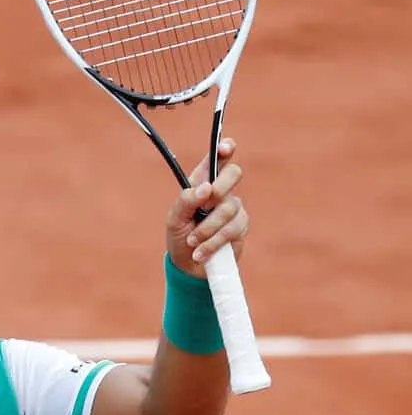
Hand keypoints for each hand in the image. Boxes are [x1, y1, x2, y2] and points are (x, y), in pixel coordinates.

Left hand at [165, 137, 248, 277]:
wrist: (188, 266)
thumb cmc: (180, 236)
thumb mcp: (175, 219)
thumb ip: (186, 201)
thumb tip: (206, 189)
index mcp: (202, 182)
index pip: (217, 159)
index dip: (224, 148)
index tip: (225, 148)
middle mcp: (220, 192)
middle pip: (234, 173)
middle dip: (220, 188)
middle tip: (205, 205)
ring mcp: (233, 208)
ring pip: (230, 207)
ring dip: (207, 228)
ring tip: (193, 241)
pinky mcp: (240, 227)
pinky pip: (232, 229)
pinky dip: (213, 242)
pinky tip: (201, 252)